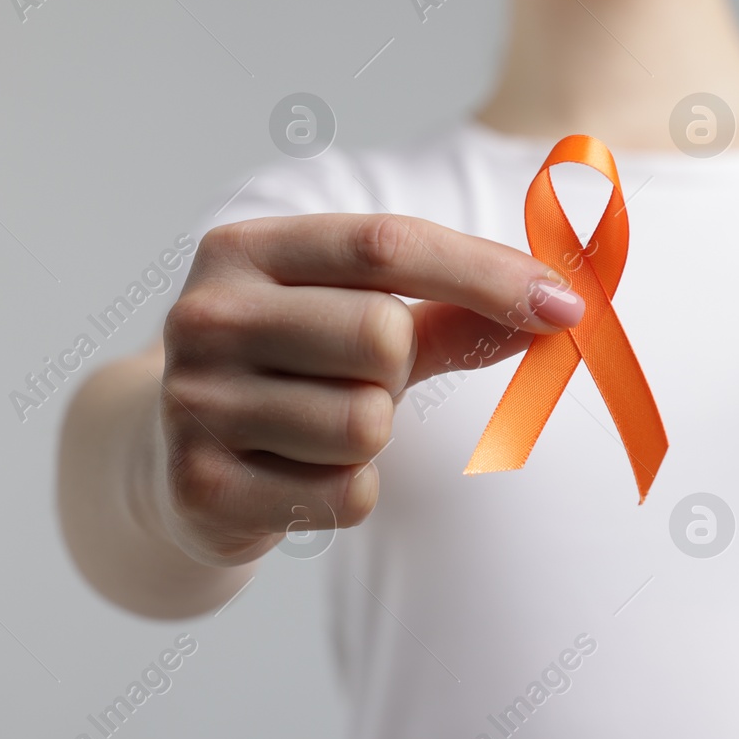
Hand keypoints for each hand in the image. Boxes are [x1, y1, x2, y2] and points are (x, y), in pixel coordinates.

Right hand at [156, 213, 583, 565]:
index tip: (568, 305)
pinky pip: (346, 494)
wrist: (169, 460)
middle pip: (381, 335)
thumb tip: (560, 307)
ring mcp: (194, 402)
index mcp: (245, 249)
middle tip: (358, 382)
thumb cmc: (291, 372)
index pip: (385, 243)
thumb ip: (451, 310)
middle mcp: (205, 314)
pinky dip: (347, 492)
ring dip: (371, 437)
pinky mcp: (201, 487)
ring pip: (366, 423)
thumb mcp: (358, 320)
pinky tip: (296, 477)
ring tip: (316, 430)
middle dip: (398, 370)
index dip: (487, 273)